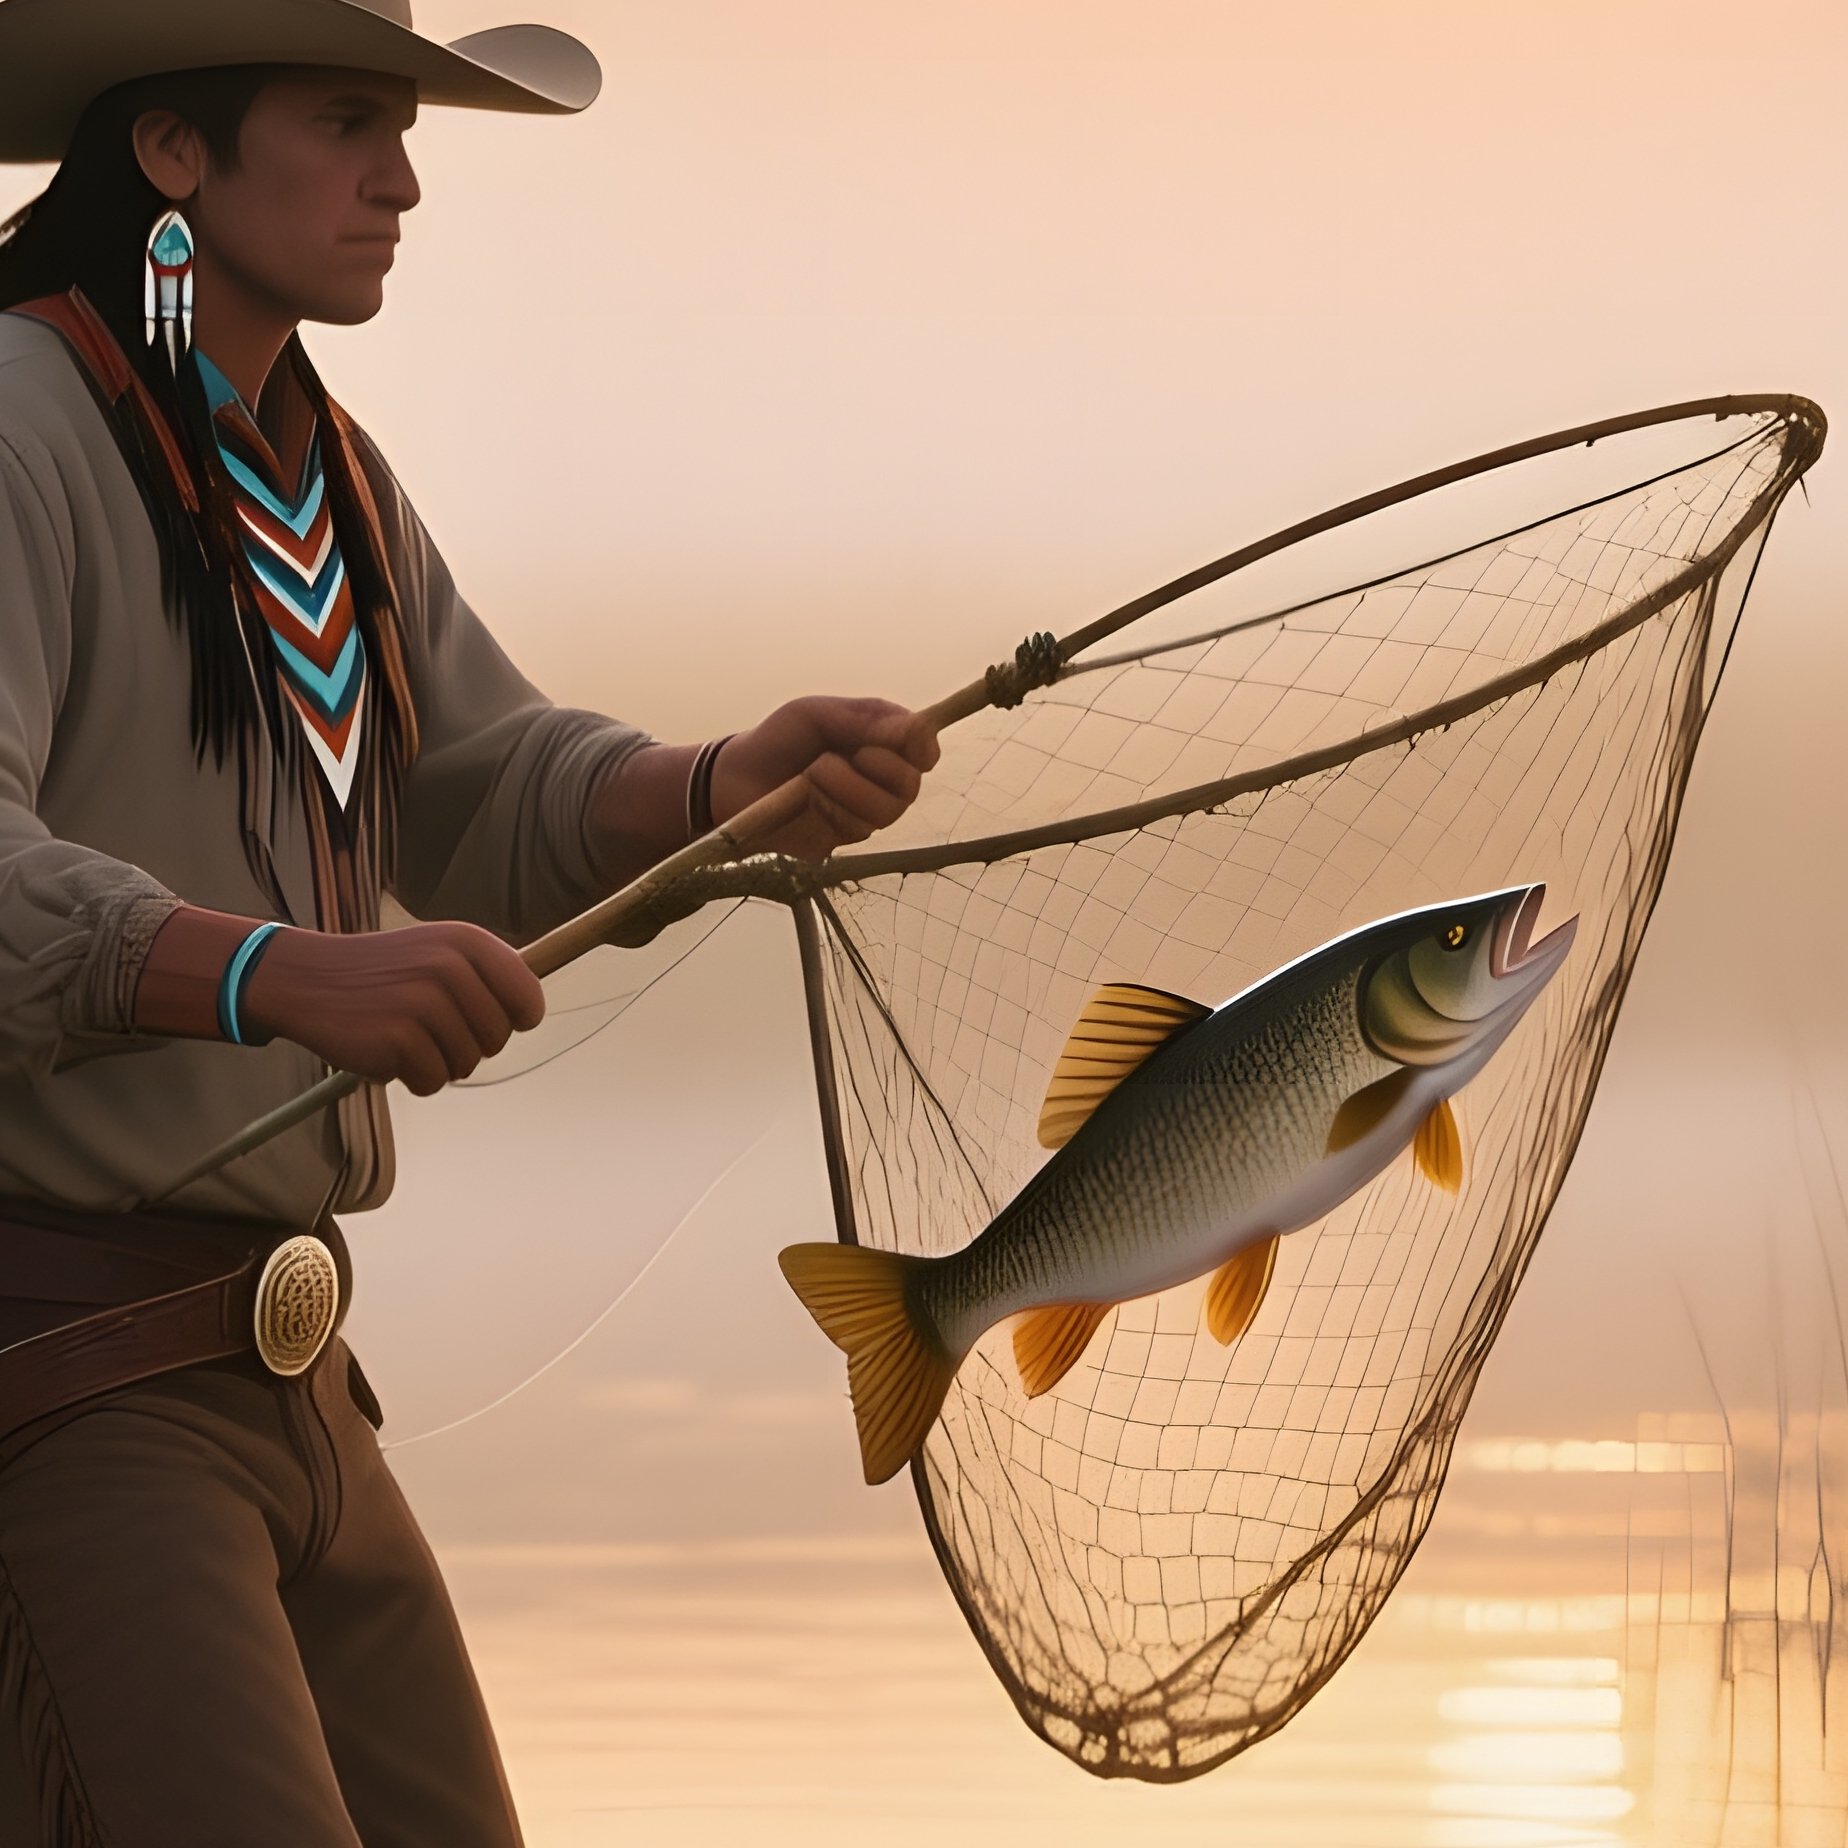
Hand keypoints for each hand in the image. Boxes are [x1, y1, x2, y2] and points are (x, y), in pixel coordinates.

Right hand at [240, 921, 545, 1095]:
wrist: (307, 978)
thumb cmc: (383, 972)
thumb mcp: (439, 951)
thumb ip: (487, 976)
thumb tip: (533, 1012)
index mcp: (469, 941)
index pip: (528, 1000)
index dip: (513, 1021)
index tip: (488, 1020)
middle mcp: (450, 967)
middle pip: (498, 1039)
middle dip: (469, 1044)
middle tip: (429, 1027)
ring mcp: (424, 1003)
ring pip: (467, 1064)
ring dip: (438, 1061)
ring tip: (405, 1034)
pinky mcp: (397, 1039)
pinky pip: (433, 1082)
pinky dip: (411, 1077)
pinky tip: (385, 1050)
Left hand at [711, 696, 941, 861]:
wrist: (732, 779)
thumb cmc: (777, 740)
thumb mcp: (817, 713)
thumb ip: (865, 718)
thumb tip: (917, 729)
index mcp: (880, 746)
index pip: (924, 751)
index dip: (923, 747)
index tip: (910, 740)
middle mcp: (878, 784)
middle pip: (910, 785)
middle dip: (880, 767)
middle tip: (844, 753)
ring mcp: (860, 815)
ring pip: (887, 811)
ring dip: (850, 787)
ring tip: (814, 770)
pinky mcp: (840, 840)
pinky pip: (857, 830)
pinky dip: (833, 806)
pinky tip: (807, 796)